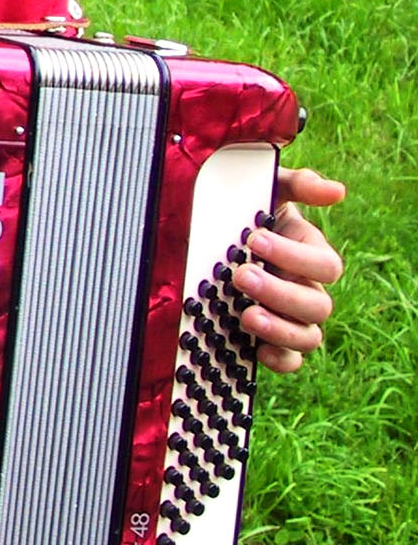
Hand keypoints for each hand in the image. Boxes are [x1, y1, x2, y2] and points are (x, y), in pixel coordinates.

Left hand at [235, 166, 344, 374]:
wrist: (208, 231)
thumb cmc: (244, 209)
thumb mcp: (266, 189)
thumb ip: (297, 184)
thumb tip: (335, 191)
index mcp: (308, 253)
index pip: (325, 264)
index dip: (293, 256)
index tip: (253, 239)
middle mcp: (305, 288)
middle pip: (317, 305)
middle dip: (279, 292)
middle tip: (240, 276)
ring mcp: (290, 317)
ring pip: (309, 336)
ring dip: (280, 328)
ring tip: (245, 314)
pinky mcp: (271, 339)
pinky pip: (290, 360)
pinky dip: (279, 359)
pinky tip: (257, 349)